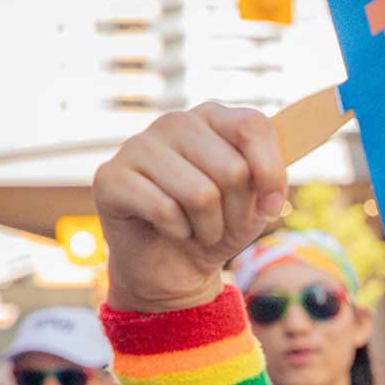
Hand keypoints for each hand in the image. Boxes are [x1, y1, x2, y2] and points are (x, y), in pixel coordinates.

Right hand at [93, 103, 288, 311]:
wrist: (174, 266)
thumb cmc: (219, 226)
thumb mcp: (256, 204)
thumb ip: (270, 180)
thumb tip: (274, 188)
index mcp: (212, 118)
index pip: (253, 126)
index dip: (271, 174)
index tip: (270, 206)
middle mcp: (174, 122)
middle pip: (232, 169)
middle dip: (237, 212)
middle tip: (222, 222)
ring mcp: (137, 146)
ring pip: (200, 194)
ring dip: (209, 227)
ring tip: (198, 228)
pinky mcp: (110, 177)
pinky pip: (164, 210)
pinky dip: (179, 233)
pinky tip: (170, 230)